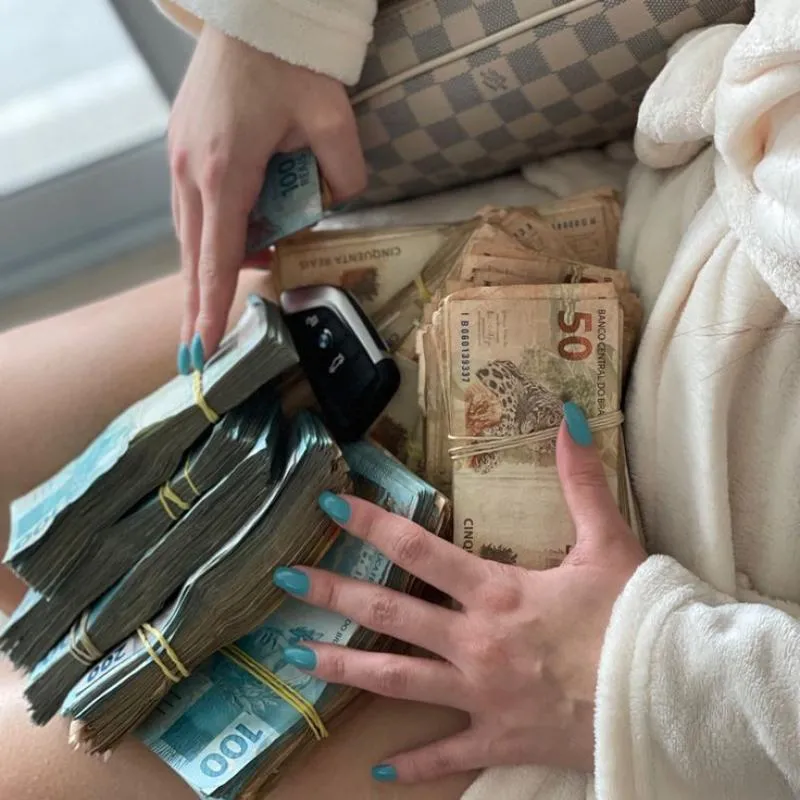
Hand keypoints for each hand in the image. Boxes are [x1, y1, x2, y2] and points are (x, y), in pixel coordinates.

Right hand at [169, 25, 365, 371]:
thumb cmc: (290, 60)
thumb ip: (344, 174)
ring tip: (233, 288)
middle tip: (196, 346)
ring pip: (191, 229)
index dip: (211, 305)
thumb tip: (339, 206)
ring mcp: (180, 156)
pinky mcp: (183, 144)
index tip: (201, 347)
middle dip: (197, 302)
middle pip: (194, 253)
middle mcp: (192, 170)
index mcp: (225, 170)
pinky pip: (194, 204)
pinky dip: (215, 230)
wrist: (253, 11)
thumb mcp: (333, 120)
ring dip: (212, 262)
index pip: (218, 257)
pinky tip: (240, 237)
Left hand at [272, 408, 645, 783]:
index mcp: (495, 592)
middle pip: (389, 613)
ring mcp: (480, 696)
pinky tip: (380, 772)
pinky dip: (414, 764)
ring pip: (397, 680)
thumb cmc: (634, 618)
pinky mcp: (499, 739)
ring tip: (299, 660)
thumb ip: (582, 480)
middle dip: (333, 595)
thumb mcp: (609, 541)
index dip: (370, 525)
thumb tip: (573, 418)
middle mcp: (473, 642)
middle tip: (284, 583)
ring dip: (346, 669)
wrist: (667, 698)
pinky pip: (447, 755)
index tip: (329, 507)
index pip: (417, 548)